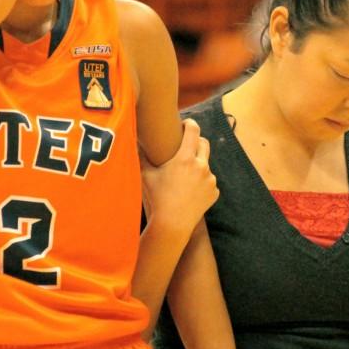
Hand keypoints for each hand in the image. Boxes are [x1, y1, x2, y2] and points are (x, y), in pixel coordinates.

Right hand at [142, 119, 218, 235]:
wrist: (172, 224)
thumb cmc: (157, 198)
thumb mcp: (146, 175)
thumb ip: (141, 156)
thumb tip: (134, 141)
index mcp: (186, 158)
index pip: (194, 131)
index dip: (190, 124)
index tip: (186, 124)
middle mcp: (201, 166)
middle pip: (204, 143)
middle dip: (196, 141)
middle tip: (186, 144)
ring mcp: (210, 180)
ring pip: (206, 164)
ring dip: (198, 164)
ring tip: (184, 175)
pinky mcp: (214, 192)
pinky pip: (209, 181)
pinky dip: (201, 182)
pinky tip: (189, 190)